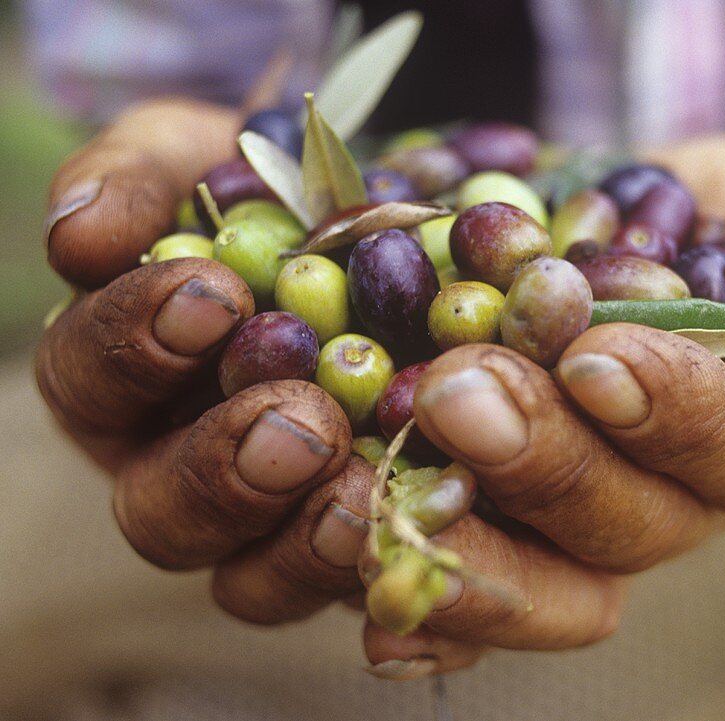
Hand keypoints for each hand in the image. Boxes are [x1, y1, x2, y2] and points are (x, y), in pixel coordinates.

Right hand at [36, 100, 380, 623]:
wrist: (402, 228)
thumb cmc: (281, 191)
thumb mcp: (209, 154)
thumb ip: (137, 174)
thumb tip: (80, 232)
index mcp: (128, 377)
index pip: (95, 376)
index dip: (137, 343)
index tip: (214, 295)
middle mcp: (185, 466)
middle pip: (163, 511)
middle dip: (225, 468)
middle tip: (297, 421)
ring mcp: (276, 524)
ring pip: (254, 579)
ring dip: (303, 539)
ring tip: (361, 484)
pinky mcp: (367, 545)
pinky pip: (367, 585)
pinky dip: (397, 556)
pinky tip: (446, 509)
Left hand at [359, 134, 724, 677]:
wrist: (679, 249)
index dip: (677, 413)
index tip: (597, 359)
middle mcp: (692, 503)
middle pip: (630, 524)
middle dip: (545, 463)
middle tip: (461, 392)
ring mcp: (603, 528)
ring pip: (553, 580)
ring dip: (469, 546)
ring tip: (378, 495)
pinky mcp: (529, 533)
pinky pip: (487, 596)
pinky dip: (432, 612)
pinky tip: (371, 612)